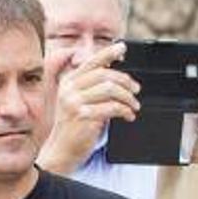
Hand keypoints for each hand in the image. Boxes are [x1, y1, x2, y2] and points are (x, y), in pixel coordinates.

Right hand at [39, 42, 138, 173]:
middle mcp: (69, 90)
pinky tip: (128, 116)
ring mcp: (74, 102)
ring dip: (128, 98)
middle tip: (136, 90)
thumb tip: (113, 72)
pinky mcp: (83, 116)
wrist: (61, 150)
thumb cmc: (73, 127)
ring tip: (134, 106)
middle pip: (105, 75)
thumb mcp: (77, 101)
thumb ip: (90, 86)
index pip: (91, 62)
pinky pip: (112, 107)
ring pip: (111, 89)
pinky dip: (125, 111)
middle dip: (126, 81)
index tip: (122, 48)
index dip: (108, 53)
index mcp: (68, 82)